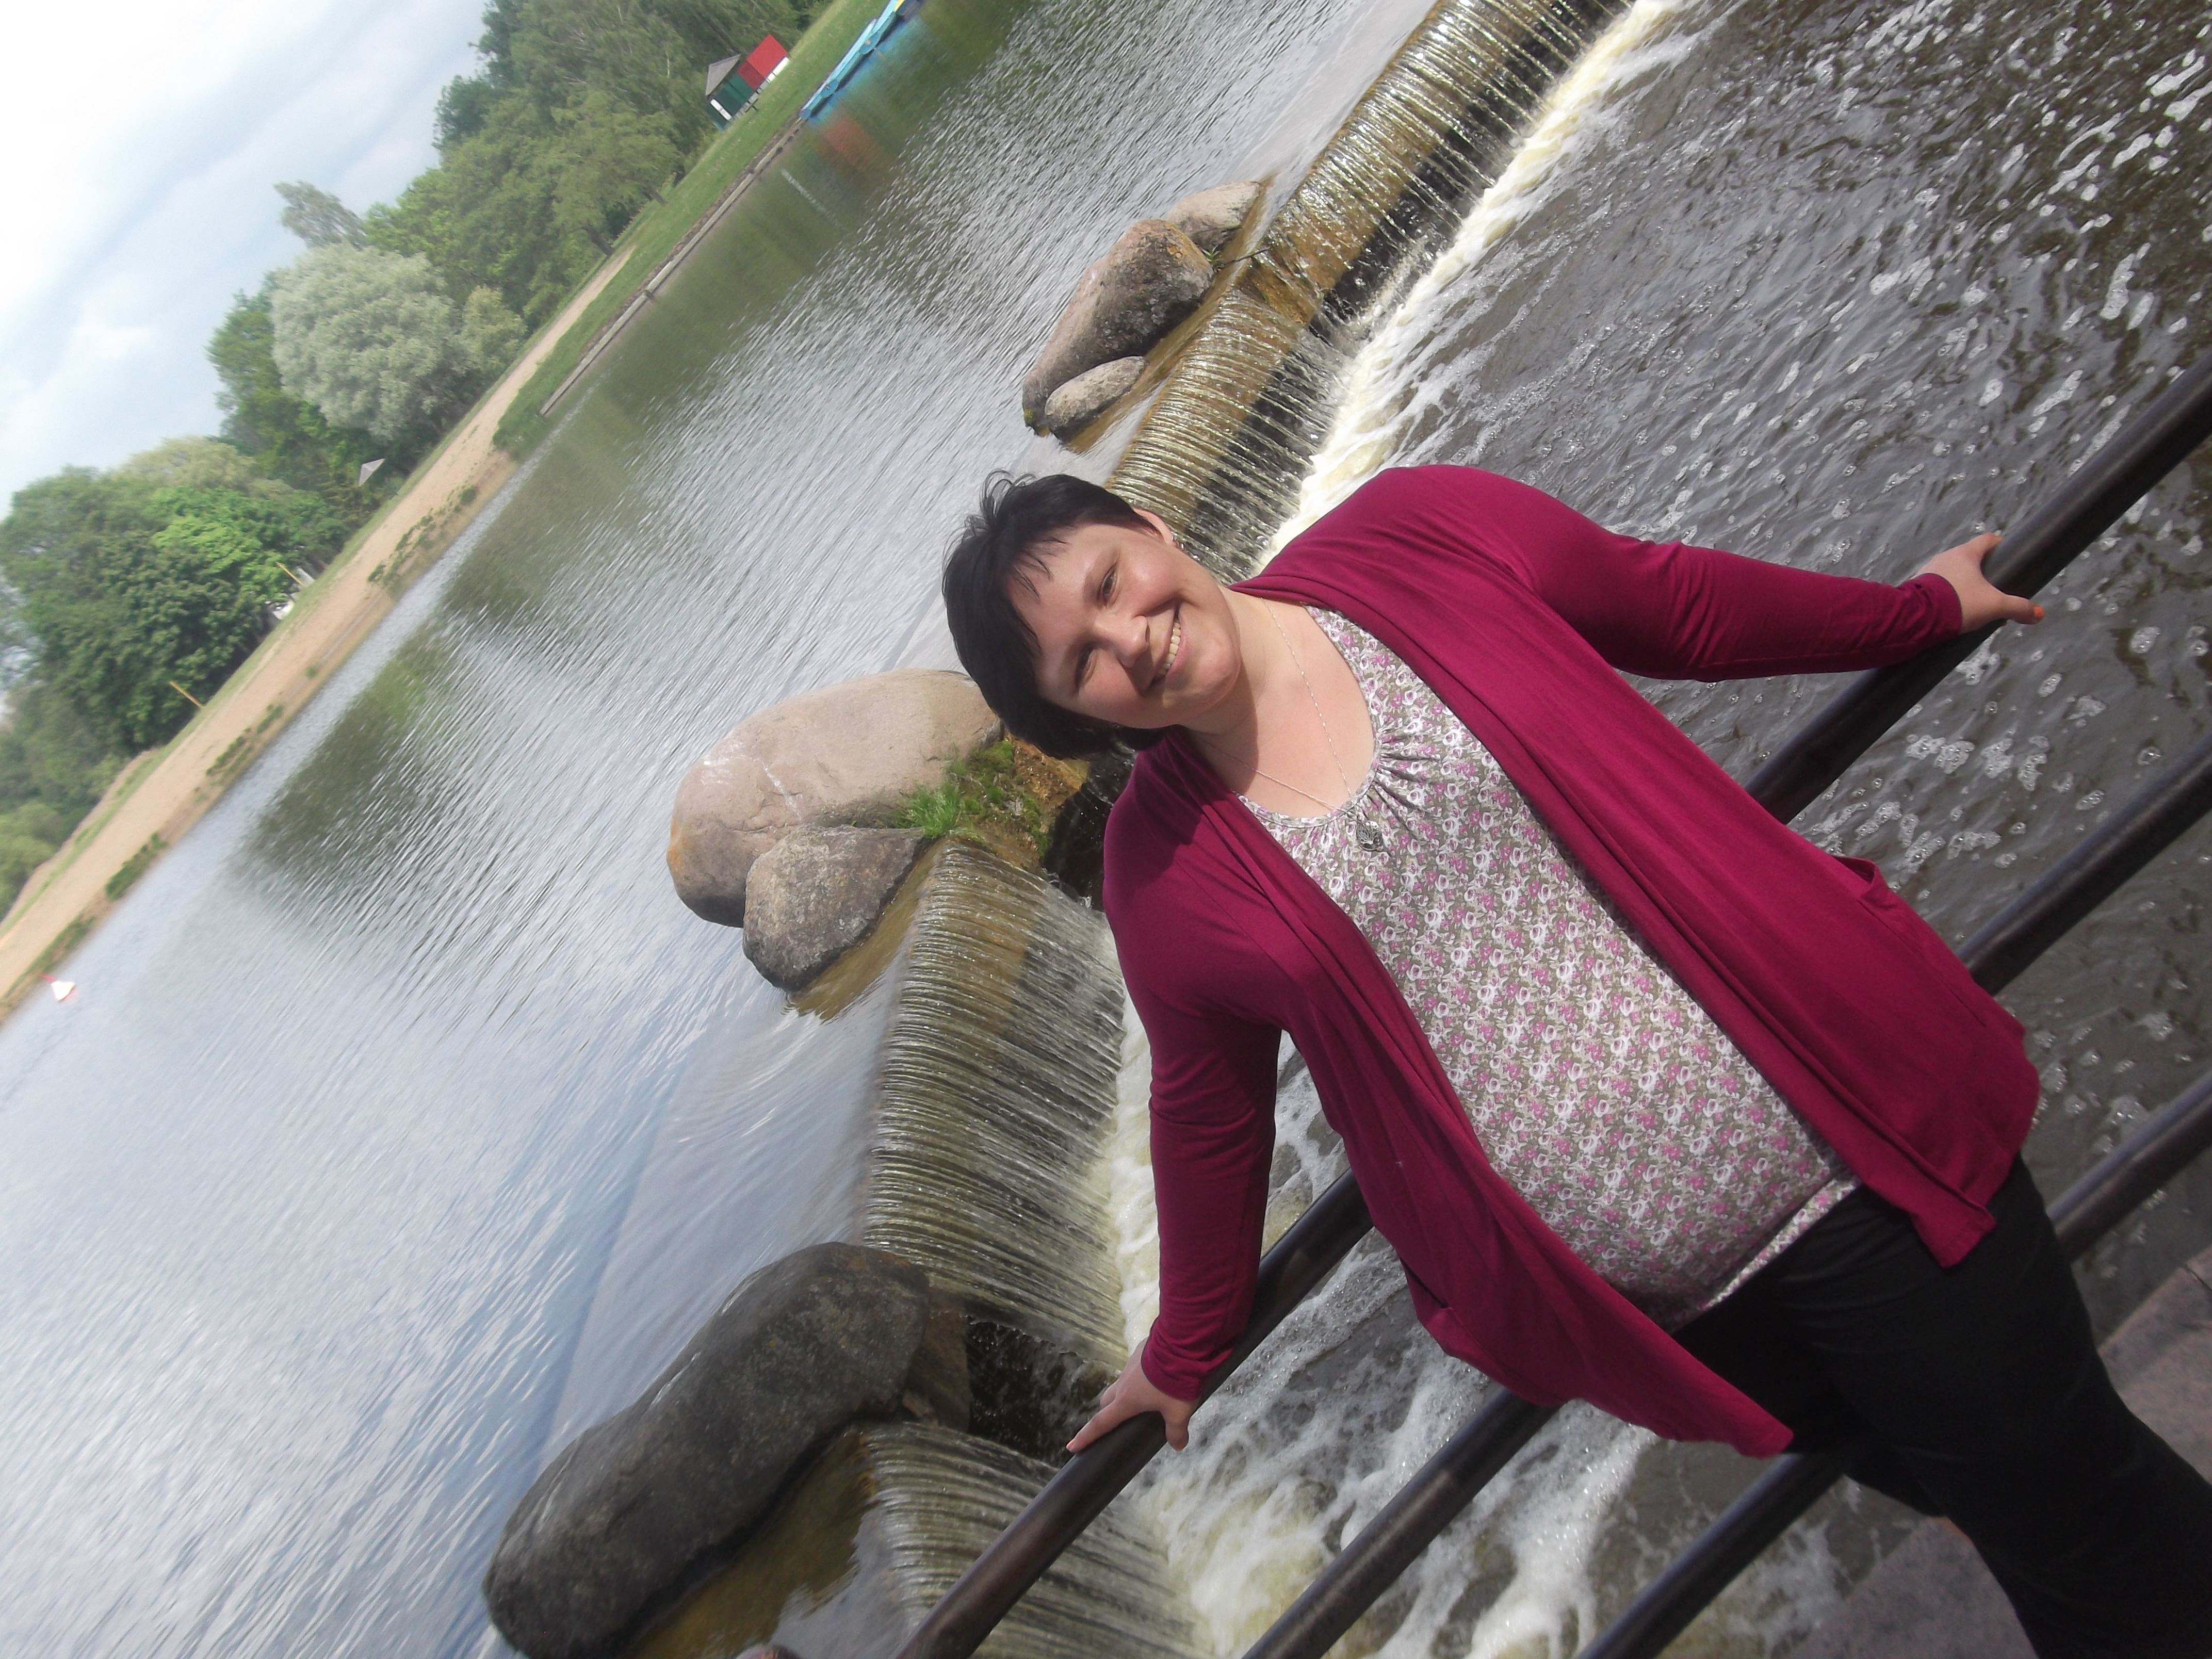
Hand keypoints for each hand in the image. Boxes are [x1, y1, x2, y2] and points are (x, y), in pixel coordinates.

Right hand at [1067, 1343, 1196, 1452]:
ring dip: (1127, 1392)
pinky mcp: (1139, 1351)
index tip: (1072, 1446)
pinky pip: (1135, 1367)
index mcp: (1126, 1401)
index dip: (1086, 1437)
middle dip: (1108, 1412)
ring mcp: (1130, 1365)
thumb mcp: (1179, 1411)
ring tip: (1147, 1397)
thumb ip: (1176, 1430)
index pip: (1100, 1424)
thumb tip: (1178, 1445)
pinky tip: (1157, 1376)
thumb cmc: (1175, 1383)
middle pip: (1107, 1401)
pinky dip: (1141, 1375)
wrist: (1179, 1344)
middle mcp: (1123, 1384)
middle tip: (1119, 1420)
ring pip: (1122, 1383)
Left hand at [1916, 533, 2044, 632]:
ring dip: (1963, 581)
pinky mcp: (1918, 585)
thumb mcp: (1994, 606)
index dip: (2000, 545)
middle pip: (1969, 557)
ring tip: (1974, 599)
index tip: (2007, 555)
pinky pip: (1937, 584)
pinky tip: (1953, 606)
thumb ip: (2018, 608)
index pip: (1987, 540)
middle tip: (1993, 585)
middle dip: (1982, 569)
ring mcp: (1929, 569)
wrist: (1919, 617)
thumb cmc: (1960, 603)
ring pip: (1952, 571)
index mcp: (1965, 553)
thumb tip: (2038, 615)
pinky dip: (1947, 591)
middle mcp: (1945, 556)